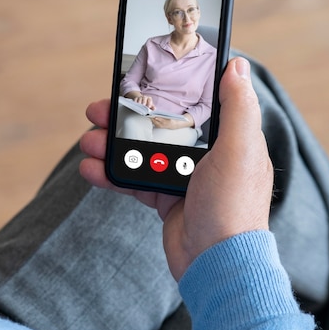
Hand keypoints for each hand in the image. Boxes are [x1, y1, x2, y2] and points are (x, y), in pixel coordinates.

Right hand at [79, 57, 272, 280]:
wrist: (217, 263)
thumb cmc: (233, 206)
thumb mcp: (240, 150)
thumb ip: (238, 108)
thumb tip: (238, 66)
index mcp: (225, 138)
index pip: (190, 103)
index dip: (163, 90)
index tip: (137, 79)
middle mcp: (203, 155)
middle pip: (156, 125)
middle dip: (123, 117)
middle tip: (97, 110)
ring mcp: (182, 178)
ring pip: (139, 151)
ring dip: (110, 145)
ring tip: (88, 142)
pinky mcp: (164, 199)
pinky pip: (133, 179)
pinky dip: (111, 174)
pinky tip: (91, 169)